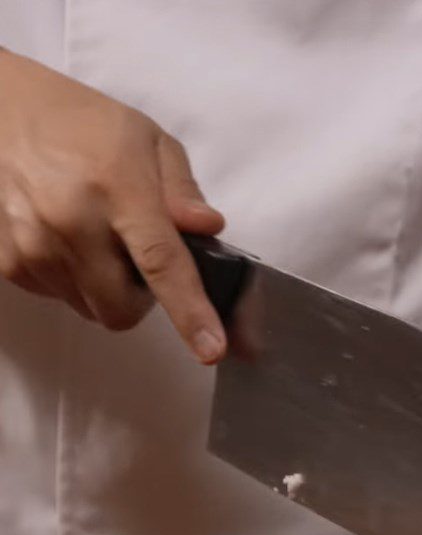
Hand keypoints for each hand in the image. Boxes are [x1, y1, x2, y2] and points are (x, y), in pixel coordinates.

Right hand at [0, 49, 225, 362]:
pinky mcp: (9, 261)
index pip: (162, 263)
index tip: (211, 349)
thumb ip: (182, 191)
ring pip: (91, 309)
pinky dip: (74, 281)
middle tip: (137, 257)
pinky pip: (59, 298)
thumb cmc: (85, 126)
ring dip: (106, 288)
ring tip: (98, 238)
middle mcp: (72, 222)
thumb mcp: (150, 142)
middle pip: (121, 310)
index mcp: (118, 190)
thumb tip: (208, 227)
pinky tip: (68, 239)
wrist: (2, 108)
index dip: (190, 312)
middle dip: (140, 298)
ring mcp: (34, 245)